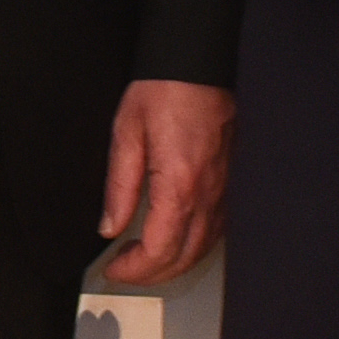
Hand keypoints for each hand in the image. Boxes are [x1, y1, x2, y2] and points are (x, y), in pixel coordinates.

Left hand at [94, 80, 232, 286]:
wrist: (200, 64)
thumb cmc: (164, 90)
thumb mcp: (126, 133)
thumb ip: (119, 186)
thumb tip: (109, 227)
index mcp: (180, 185)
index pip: (159, 250)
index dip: (134, 270)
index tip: (111, 269)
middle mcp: (209, 194)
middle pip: (184, 257)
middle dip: (151, 274)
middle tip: (122, 270)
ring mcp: (224, 191)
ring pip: (203, 248)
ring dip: (172, 263)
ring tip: (142, 260)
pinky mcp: (229, 182)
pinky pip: (215, 230)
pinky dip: (192, 246)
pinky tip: (174, 240)